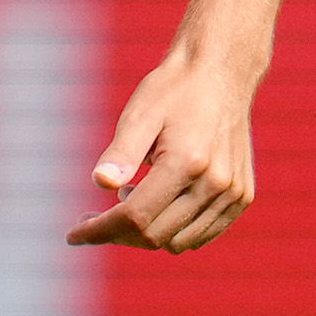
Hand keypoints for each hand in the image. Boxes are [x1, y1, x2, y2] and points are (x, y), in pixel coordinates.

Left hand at [72, 48, 259, 250]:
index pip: (135, 216)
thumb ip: (121, 151)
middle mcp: (216, 183)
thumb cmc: (173, 91)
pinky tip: (156, 202)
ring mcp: (234, 193)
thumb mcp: (139, 114)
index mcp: (187, 162)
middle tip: (92, 217)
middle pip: (156, 236)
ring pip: (180, 242)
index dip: (100, 230)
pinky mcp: (242, 197)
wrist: (220, 73)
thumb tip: (100, 182)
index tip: (73, 234)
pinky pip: (201, 234)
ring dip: (146, 233)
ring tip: (129, 198)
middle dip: (117, 234)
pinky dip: (173, 230)